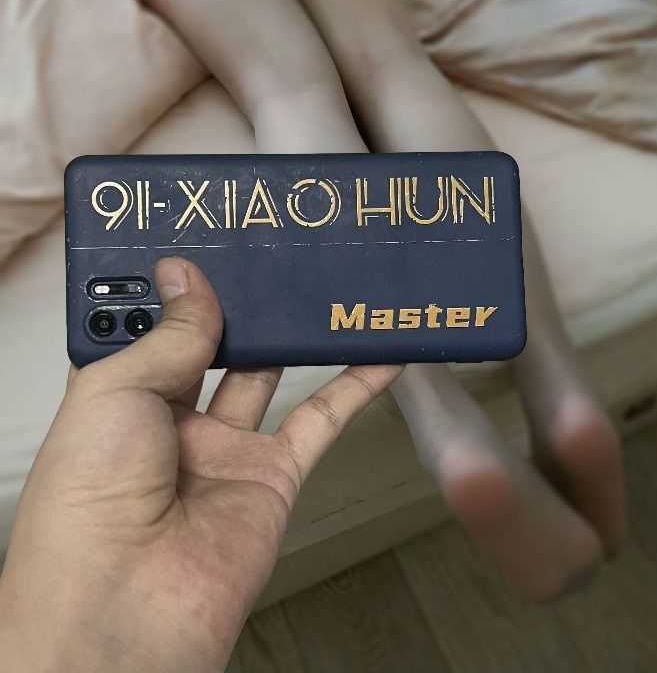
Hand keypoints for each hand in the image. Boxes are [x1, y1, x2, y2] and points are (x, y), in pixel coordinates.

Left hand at [0, 258, 402, 672]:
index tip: (202, 240)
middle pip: (213, 343)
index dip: (173, 286)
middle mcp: (170, 418)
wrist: (126, 607)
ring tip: (320, 279)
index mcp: (118, 395)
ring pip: (269, 373)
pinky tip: (377, 350)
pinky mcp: (272, 476)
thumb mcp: (114, 389)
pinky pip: (321, 420)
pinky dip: (354, 385)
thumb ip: (171, 334)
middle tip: (268, 249)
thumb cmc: (87, 502)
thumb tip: (189, 276)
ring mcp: (224, 448)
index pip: (150, 326)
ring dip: (294, 332)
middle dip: (237, 300)